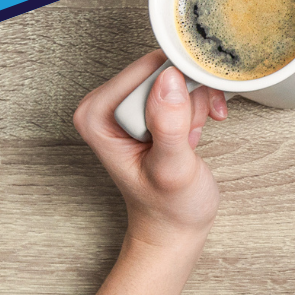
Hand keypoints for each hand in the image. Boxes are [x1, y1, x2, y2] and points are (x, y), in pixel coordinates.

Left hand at [72, 51, 227, 250]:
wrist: (174, 225)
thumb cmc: (168, 207)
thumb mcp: (171, 169)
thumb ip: (168, 126)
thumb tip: (170, 80)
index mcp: (96, 114)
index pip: (145, 69)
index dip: (178, 86)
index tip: (191, 114)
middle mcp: (107, 104)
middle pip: (161, 68)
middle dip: (188, 98)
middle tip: (188, 133)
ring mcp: (127, 105)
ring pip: (176, 75)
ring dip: (195, 104)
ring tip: (189, 138)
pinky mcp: (146, 107)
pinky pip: (180, 85)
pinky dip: (198, 105)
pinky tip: (195, 131)